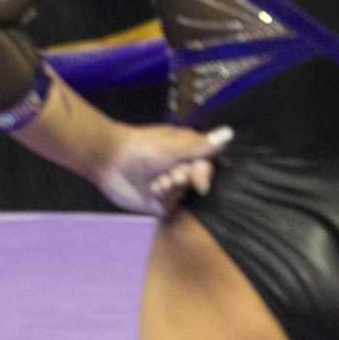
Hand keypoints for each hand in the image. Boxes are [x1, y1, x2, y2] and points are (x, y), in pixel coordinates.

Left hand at [91, 124, 232, 215]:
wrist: (109, 160)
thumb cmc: (140, 147)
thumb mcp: (174, 146)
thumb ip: (202, 146)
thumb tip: (230, 133)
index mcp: (184, 152)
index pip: (208, 167)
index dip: (203, 174)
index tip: (197, 180)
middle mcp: (180, 169)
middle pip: (198, 182)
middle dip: (183, 179)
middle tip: (167, 174)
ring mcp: (170, 186)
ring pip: (185, 195)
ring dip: (171, 188)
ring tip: (155, 181)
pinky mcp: (158, 202)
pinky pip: (172, 206)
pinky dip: (163, 198)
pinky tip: (150, 190)